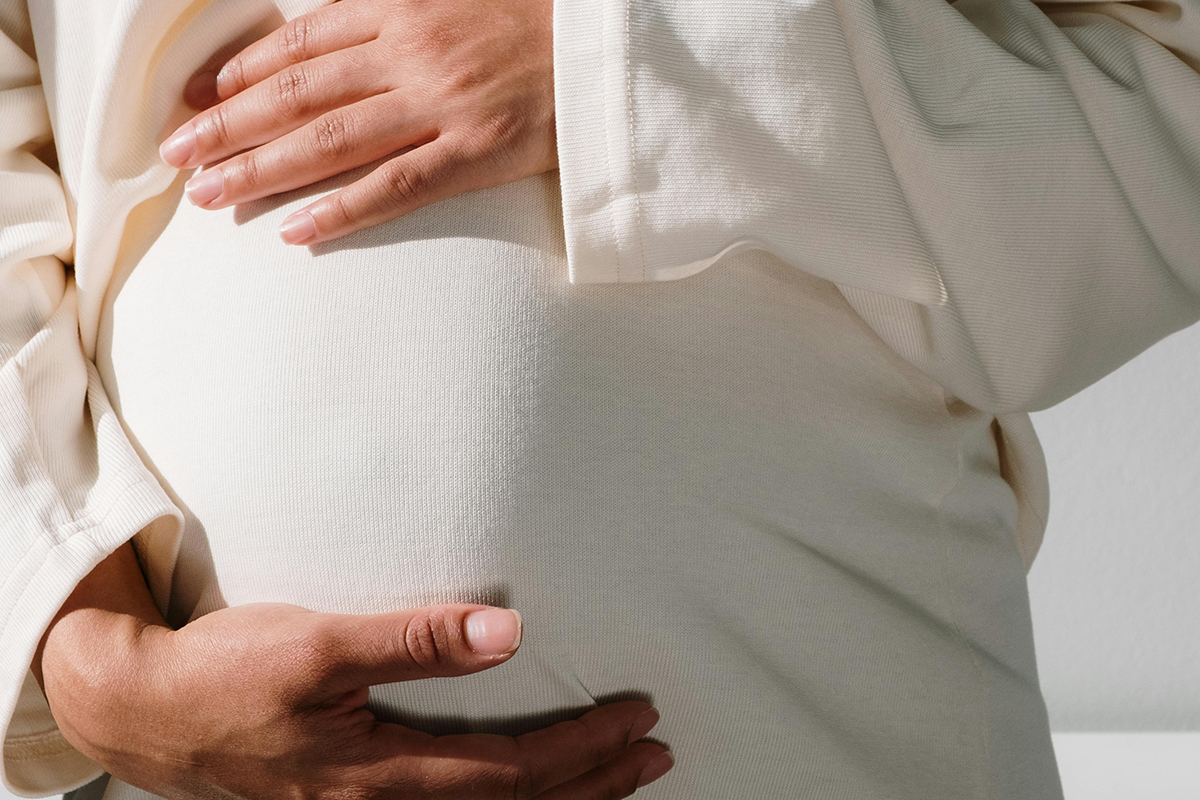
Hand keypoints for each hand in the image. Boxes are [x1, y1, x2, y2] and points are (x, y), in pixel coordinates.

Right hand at [37, 545, 673, 799]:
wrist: (145, 711)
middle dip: (595, 785)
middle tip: (656, 755)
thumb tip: (509, 632)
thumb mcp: (320, 642)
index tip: (637, 717)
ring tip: (620, 782)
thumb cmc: (229, 671)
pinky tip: (530, 794)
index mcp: (382, 774)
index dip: (583, 749)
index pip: (514, 771)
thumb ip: (415, 639)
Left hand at [159, 0, 557, 245]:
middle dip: (228, 124)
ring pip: (333, 139)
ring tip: (212, 195)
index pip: (301, 41)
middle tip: (176, 156)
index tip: (198, 100)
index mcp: (404, 9)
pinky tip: (297, 231)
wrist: (608, 53)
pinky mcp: (477, 153)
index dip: (241, 71)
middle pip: (299, 92)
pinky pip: (398, 186)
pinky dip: (344, 209)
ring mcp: (443, 105)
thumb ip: (390, 15)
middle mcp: (412, 52)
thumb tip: (329, 35)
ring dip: (264, 168)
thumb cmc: (533, 26)